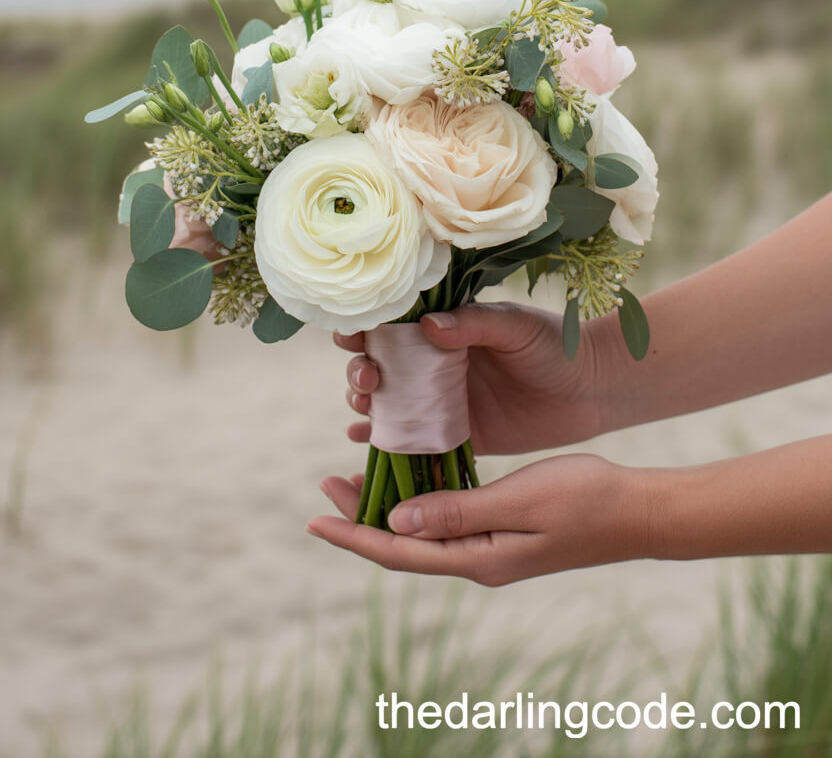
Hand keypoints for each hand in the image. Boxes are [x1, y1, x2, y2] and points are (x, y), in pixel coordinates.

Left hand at [308, 454, 646, 584]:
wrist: (638, 511)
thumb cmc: (586, 500)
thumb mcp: (519, 501)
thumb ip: (459, 512)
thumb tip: (398, 521)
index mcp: (479, 558)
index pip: (400, 551)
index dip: (355, 535)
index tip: (314, 519)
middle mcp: (480, 559)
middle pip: (405, 544)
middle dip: (362, 517)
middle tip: (327, 484)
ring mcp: (493, 548)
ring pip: (425, 531)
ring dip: (389, 507)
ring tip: (357, 479)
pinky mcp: (505, 531)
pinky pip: (449, 519)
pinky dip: (423, 500)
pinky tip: (415, 479)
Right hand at [337, 302, 611, 455]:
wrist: (593, 390)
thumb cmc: (555, 346)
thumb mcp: (515, 327)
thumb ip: (475, 325)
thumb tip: (427, 324)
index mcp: (445, 330)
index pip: (391, 325)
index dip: (365, 329)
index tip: (352, 337)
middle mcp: (435, 364)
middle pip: (378, 366)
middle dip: (360, 372)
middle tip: (368, 380)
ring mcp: (442, 402)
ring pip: (387, 404)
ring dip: (365, 405)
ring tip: (365, 409)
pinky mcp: (456, 436)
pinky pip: (411, 441)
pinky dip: (381, 441)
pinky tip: (364, 441)